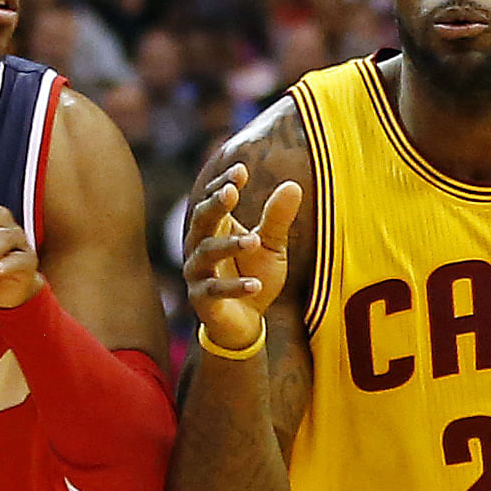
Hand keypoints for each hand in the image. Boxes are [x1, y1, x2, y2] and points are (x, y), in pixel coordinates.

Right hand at [183, 161, 301, 354]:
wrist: (245, 320)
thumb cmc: (254, 273)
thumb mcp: (271, 245)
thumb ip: (277, 218)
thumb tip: (293, 185)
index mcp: (215, 227)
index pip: (214, 198)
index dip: (224, 183)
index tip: (241, 170)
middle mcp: (200, 245)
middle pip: (202, 219)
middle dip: (215, 204)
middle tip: (232, 192)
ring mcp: (198, 272)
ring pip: (207, 252)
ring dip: (229, 245)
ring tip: (253, 241)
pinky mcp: (202, 299)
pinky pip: (215, 291)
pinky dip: (235, 287)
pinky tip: (256, 284)